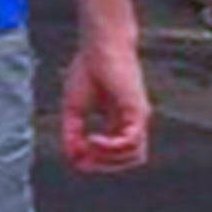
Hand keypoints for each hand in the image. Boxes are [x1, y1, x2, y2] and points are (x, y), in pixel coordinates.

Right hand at [60, 38, 152, 173]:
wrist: (98, 46)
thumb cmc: (87, 70)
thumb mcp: (73, 109)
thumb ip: (72, 134)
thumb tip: (72, 159)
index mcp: (120, 121)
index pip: (118, 154)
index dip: (98, 162)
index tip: (77, 160)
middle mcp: (133, 122)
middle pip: (129, 159)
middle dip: (104, 164)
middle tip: (82, 158)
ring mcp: (138, 118)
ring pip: (135, 156)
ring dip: (109, 159)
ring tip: (88, 146)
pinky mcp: (138, 111)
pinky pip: (131, 141)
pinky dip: (112, 147)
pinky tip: (94, 140)